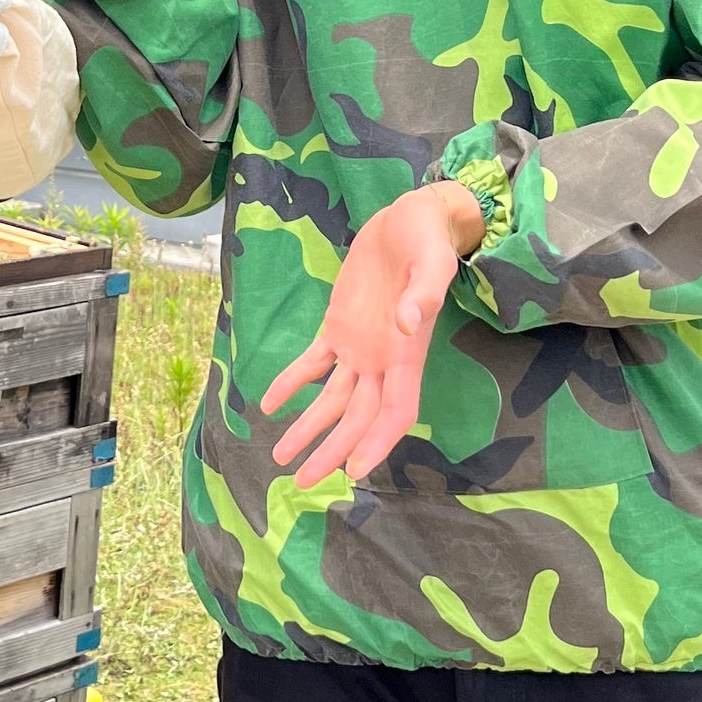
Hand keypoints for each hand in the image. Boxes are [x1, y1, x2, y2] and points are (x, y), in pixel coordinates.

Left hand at [259, 185, 485, 488]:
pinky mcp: (338, 326)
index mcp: (407, 353)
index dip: (376, 443)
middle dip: (332, 451)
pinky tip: (269, 405)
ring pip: (333, 399)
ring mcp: (359, 346)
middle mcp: (383, 360)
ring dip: (309, 428)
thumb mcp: (432, 261)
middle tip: (302, 482)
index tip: (354, 472)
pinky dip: (292, 383)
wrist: (412, 218)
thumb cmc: (427, 240)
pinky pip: (313, 363)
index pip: (394, 412)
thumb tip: (408, 321)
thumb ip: (424, 292)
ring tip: (281, 457)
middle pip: (357, 418)